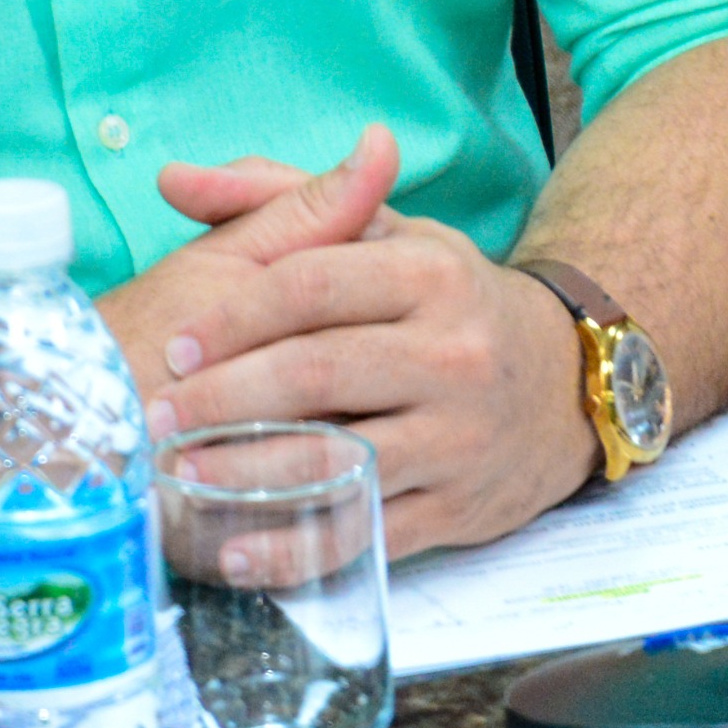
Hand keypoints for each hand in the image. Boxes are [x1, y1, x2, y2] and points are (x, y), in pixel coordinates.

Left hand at [131, 128, 598, 557]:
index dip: (234, 316)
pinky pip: (364, 534)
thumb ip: (282, 198)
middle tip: (160, 413)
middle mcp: (452, 354)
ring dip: (249, 474)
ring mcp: (457, 438)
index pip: (311, 286)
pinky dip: (296, 549)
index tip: (178, 344)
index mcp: (430, 274)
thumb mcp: (390, 232)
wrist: (568, 385)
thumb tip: (176, 178)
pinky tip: (236, 549)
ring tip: (182, 476)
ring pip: (338, 459)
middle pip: (317, 374)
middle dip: (226, 397)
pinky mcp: (456, 509)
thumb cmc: (451, 302)